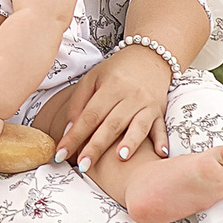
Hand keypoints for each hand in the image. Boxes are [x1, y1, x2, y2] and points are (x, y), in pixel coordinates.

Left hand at [51, 44, 173, 172]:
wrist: (149, 57)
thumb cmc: (116, 72)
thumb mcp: (92, 78)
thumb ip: (79, 103)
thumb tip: (69, 131)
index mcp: (110, 87)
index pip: (89, 115)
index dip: (75, 135)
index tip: (61, 153)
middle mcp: (130, 96)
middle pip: (111, 124)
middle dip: (96, 146)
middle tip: (84, 165)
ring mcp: (147, 105)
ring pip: (138, 126)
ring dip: (130, 142)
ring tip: (120, 158)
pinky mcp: (160, 112)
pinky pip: (161, 128)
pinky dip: (162, 141)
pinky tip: (160, 153)